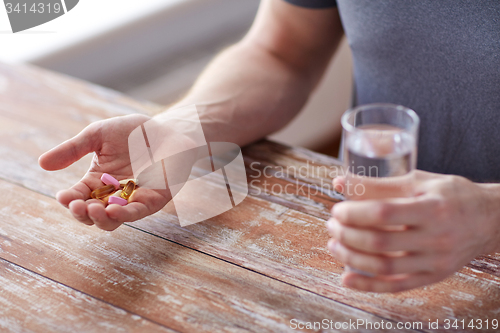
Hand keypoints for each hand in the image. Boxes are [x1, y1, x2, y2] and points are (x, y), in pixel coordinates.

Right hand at [39, 114, 170, 230]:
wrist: (165, 128)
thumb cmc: (132, 132)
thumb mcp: (97, 135)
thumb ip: (73, 149)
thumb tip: (42, 163)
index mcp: (96, 182)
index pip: (78, 197)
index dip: (69, 200)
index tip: (63, 197)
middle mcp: (112, 196)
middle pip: (91, 215)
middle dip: (82, 214)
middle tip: (78, 206)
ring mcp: (132, 200)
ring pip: (111, 221)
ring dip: (100, 219)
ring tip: (93, 210)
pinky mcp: (153, 200)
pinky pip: (137, 213)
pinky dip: (125, 215)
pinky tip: (114, 211)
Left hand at [327, 170, 499, 292]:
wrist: (489, 220)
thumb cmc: (451, 195)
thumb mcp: (419, 181)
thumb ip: (379, 184)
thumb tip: (340, 183)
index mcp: (432, 209)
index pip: (384, 213)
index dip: (354, 212)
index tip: (338, 210)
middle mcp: (435, 238)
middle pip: (380, 242)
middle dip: (347, 234)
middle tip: (332, 225)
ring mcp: (434, 261)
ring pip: (384, 266)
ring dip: (351, 257)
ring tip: (334, 245)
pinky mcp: (432, 276)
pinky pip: (396, 286)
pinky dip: (368, 285)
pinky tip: (347, 278)